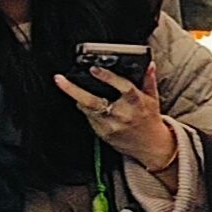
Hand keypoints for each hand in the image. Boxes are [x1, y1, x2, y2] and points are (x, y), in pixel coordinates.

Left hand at [55, 67, 180, 171]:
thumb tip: (149, 65)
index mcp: (136, 102)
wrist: (151, 146)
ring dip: (79, 98)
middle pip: (92, 101)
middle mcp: (122, 114)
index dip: (107, 77)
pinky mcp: (103, 133)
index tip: (94, 69)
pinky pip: (89, 118)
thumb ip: (148, 80)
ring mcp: (110, 125)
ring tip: (72, 87)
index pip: (122, 86)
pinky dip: (87, 110)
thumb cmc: (150, 120)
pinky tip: (89, 105)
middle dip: (73, 90)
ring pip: (87, 109)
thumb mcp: (152, 99)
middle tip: (59, 79)